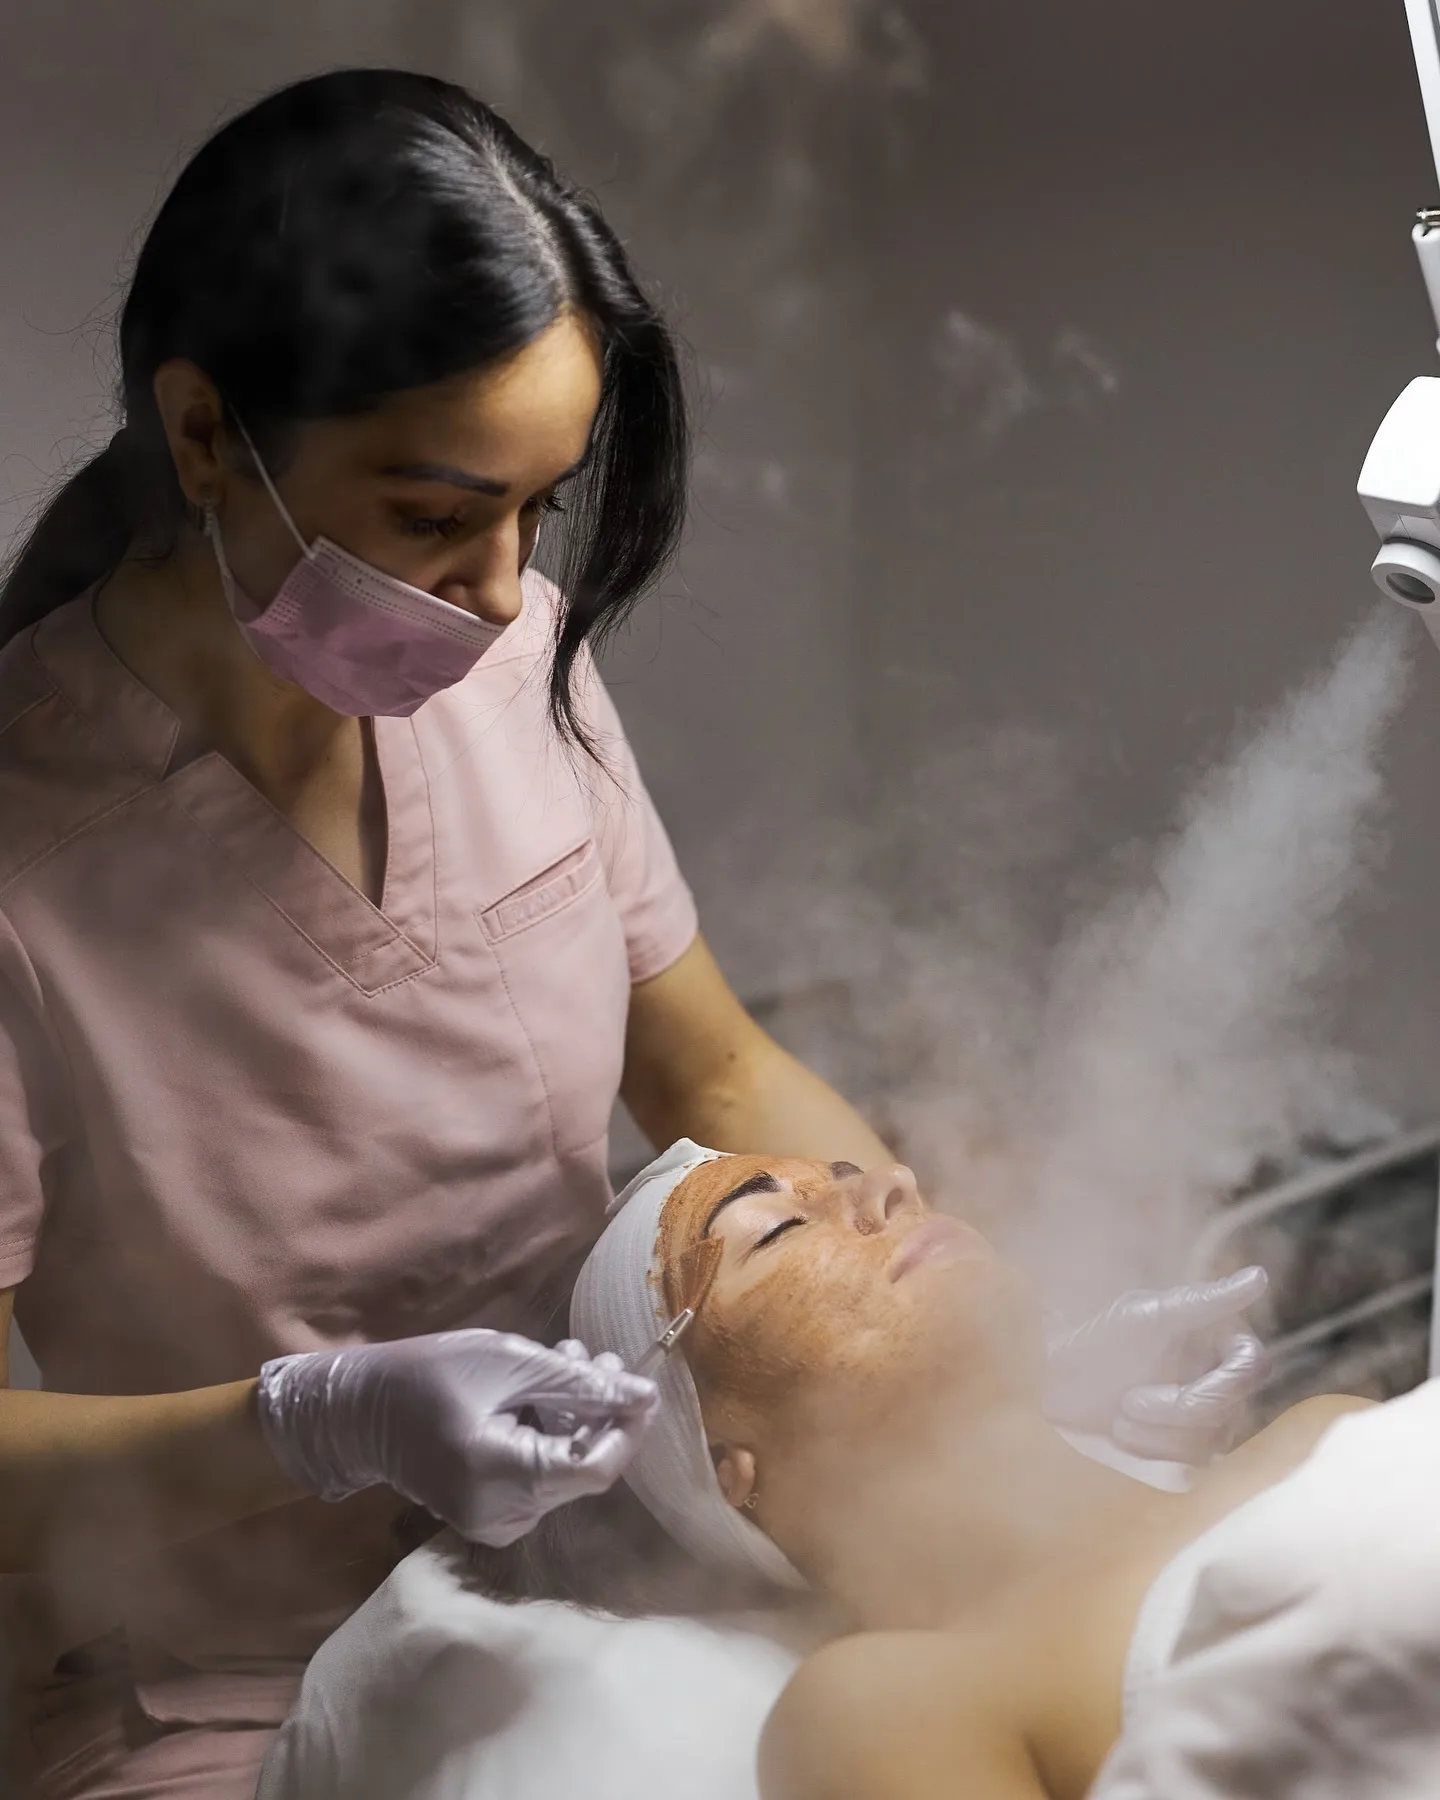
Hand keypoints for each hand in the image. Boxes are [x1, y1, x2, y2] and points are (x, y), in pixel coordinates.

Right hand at [256, 1329, 658, 1546]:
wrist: (360, 1411)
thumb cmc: (428, 1375)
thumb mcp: (508, 1363)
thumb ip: (578, 1384)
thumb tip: (644, 1396)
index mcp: (503, 1477)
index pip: (596, 1468)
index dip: (628, 1427)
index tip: (642, 1382)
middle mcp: (504, 1516)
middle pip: (582, 1468)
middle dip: (599, 1412)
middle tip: (595, 1355)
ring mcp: (496, 1523)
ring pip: (565, 1470)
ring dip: (576, 1417)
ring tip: (564, 1363)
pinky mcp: (491, 1517)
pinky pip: (542, 1477)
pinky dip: (551, 1436)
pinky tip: (540, 1396)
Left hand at [1043, 1268, 1269, 1463]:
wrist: (1060, 1382)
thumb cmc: (1102, 1340)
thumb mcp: (1148, 1315)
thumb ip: (1204, 1301)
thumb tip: (1258, 1276)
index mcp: (1222, 1340)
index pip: (1252, 1366)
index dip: (1219, 1388)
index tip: (1179, 1393)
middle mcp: (1225, 1378)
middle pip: (1229, 1411)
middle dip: (1173, 1412)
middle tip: (1126, 1402)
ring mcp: (1211, 1416)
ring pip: (1211, 1442)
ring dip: (1157, 1434)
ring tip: (1118, 1417)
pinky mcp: (1191, 1447)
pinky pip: (1193, 1465)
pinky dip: (1153, 1449)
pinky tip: (1122, 1432)